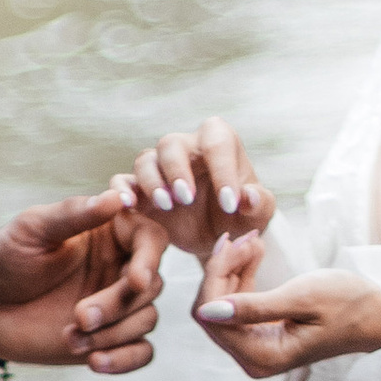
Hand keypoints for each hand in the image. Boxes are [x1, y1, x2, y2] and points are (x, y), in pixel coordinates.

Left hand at [0, 190, 162, 375]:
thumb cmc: (5, 260)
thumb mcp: (33, 229)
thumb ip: (74, 214)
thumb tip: (116, 197)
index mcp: (109, 235)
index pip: (151, 240)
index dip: (150, 260)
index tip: (135, 280)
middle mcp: (119, 269)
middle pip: (150, 286)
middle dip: (118, 306)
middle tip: (79, 317)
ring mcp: (116, 306)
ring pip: (146, 320)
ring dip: (113, 334)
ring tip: (71, 338)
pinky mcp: (109, 339)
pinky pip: (141, 353)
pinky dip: (125, 360)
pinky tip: (95, 362)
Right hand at [112, 116, 274, 264]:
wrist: (215, 237)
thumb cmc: (239, 217)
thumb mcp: (258, 215)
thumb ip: (259, 204)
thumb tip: (248, 197)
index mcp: (218, 142)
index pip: (217, 143)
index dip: (223, 171)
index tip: (230, 204)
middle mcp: (186, 148)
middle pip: (171, 144)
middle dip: (177, 169)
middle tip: (187, 199)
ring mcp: (159, 168)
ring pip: (146, 160)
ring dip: (152, 181)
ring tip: (166, 206)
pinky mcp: (139, 189)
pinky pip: (122, 181)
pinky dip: (121, 190)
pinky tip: (128, 206)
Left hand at [191, 229, 380, 378]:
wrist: (379, 316)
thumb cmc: (349, 305)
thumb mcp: (302, 299)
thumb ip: (253, 306)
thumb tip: (208, 312)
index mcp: (261, 356)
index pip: (212, 316)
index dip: (215, 275)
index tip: (235, 241)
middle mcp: (253, 359)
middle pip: (212, 311)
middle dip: (222, 270)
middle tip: (246, 237)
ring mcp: (256, 349)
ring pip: (222, 304)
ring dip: (232, 269)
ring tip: (253, 241)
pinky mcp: (262, 336)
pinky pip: (238, 305)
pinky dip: (242, 277)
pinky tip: (255, 253)